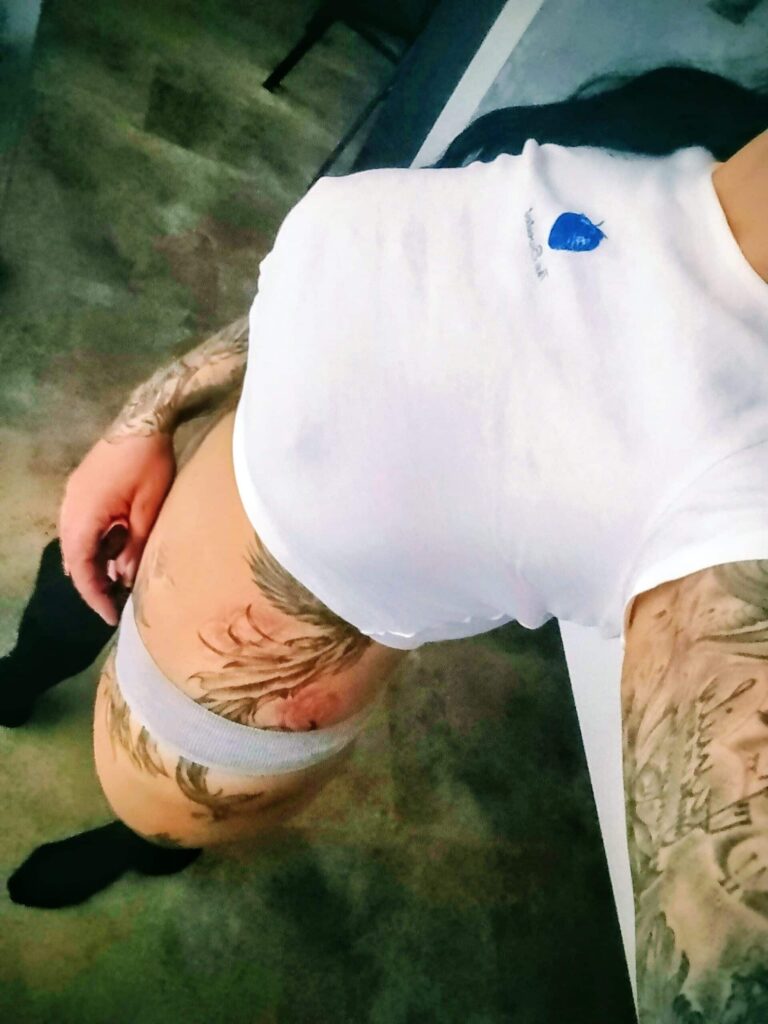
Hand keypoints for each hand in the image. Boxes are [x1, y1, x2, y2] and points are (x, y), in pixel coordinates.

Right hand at [59, 433, 175, 624]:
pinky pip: (81, 524)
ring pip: (76, 541)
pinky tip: (117, 548)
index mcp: (83, 515)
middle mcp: (70, 507)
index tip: (109, 616)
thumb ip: (133, 546)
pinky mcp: (81, 488)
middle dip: (92, 581)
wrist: (144, 420)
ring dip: (94, 561)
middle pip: (73, 557)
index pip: (81, 567)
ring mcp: (73, 495)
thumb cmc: (150, 464)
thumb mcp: (148, 509)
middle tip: (114, 602)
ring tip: (119, 578)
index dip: (93, 595)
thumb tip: (123, 577)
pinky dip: (96, 542)